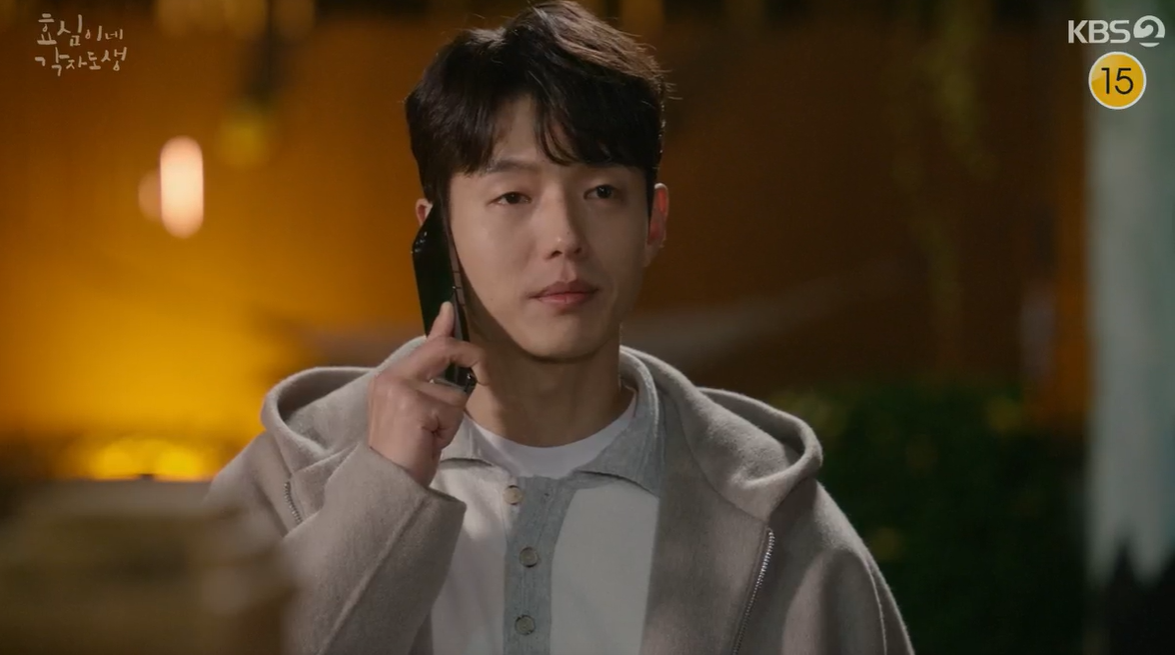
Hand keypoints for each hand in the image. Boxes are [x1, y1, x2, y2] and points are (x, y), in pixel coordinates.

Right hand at [366, 302, 483, 487]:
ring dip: (451, 419)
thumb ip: (430, 388)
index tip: (449, 308)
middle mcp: (392, 378)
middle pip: (441, 351)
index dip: (441, 327)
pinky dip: (448, 430)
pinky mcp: (414, 404)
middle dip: (469, 357)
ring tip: (430, 436)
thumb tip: (458, 371)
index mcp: (389, 379)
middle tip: (483, 369)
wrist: (386, 482)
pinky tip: (429, 442)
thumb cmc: (403, 453)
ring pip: (454, 393)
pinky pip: (452, 411)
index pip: (422, 346)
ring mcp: (401, 389)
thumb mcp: (415, 413)